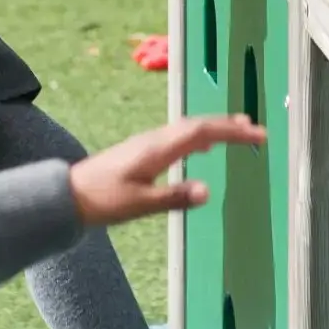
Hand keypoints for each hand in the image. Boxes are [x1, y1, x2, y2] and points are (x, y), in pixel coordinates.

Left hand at [69, 115, 266, 226]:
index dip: (232, 131)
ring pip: (190, 128)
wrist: (70, 194)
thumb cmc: (104, 200)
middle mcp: (156, 139)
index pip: (202, 132)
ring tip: (240, 130)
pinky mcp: (144, 150)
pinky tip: (205, 147)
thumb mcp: (140, 204)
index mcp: (158, 148)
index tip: (257, 135)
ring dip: (216, 128)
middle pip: (199, 125)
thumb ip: (175, 197)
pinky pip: (180, 136)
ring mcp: (149, 142)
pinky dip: (200, 136)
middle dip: (230, 126)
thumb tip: (209, 190)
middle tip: (258, 131)